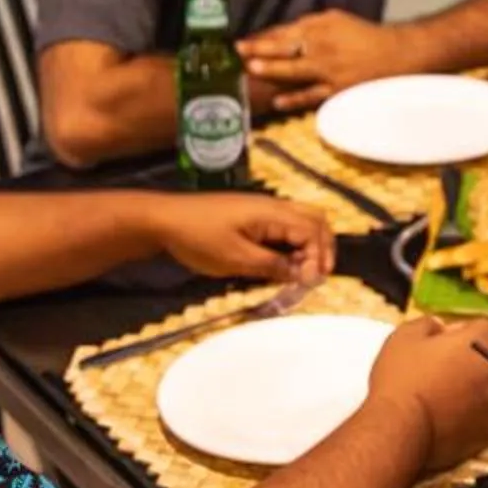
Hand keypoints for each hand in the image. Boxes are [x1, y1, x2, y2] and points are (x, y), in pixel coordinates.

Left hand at [152, 194, 332, 283]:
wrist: (164, 220)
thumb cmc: (199, 238)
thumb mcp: (236, 258)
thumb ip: (271, 266)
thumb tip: (301, 274)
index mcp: (271, 213)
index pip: (311, 230)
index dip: (318, 256)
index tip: (310, 281)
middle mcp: (272, 206)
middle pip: (314, 219)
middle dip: (323, 246)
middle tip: (319, 274)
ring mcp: (262, 210)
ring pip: (301, 221)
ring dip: (309, 244)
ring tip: (304, 271)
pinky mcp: (251, 216)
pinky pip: (284, 226)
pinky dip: (293, 243)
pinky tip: (284, 263)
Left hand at [238, 10, 419, 113]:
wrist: (399, 53)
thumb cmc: (364, 36)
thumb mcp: (337, 20)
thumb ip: (309, 26)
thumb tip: (280, 34)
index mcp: (322, 26)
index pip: (286, 31)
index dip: (263, 37)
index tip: (243, 42)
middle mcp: (324, 45)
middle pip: (286, 47)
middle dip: (260, 49)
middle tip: (238, 51)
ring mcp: (331, 69)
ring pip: (296, 70)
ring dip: (273, 70)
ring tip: (252, 70)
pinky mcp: (339, 89)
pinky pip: (313, 95)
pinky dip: (295, 98)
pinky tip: (278, 102)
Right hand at [365, 316, 487, 474]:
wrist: (401, 430)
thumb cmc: (401, 381)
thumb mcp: (404, 337)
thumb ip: (427, 323)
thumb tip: (439, 326)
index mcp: (478, 342)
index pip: (484, 326)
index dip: (464, 331)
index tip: (446, 340)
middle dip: (481, 356)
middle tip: (452, 365)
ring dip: (483, 385)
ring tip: (455, 392)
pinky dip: (479, 412)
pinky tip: (457, 414)